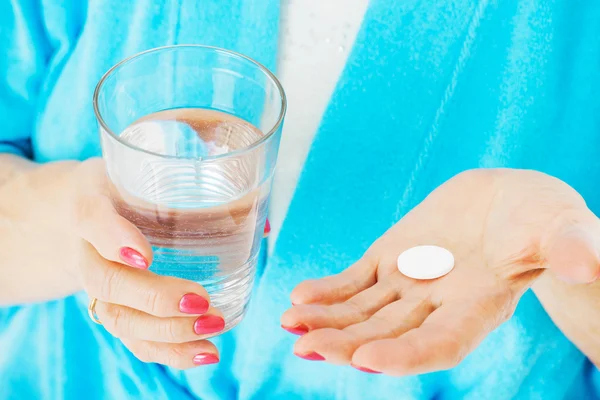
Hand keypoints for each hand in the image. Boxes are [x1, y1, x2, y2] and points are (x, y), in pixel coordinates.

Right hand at [3, 157, 222, 368]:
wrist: (78, 216)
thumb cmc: (127, 190)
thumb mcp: (149, 173)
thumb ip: (198, 191)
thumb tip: (260, 225)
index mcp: (90, 201)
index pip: (91, 217)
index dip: (113, 237)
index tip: (144, 256)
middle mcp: (86, 248)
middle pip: (107, 281)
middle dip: (154, 298)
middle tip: (200, 301)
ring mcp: (95, 284)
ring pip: (118, 318)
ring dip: (166, 332)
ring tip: (212, 329)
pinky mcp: (112, 308)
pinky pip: (131, 338)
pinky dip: (167, 351)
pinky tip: (204, 354)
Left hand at [282, 169, 599, 374]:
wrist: (510, 201)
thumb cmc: (544, 220)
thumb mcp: (564, 230)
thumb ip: (570, 246)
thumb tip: (585, 259)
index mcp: (478, 308)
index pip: (439, 344)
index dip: (405, 355)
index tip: (367, 360)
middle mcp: (437, 305)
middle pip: (387, 335)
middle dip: (347, 343)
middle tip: (308, 347)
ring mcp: (410, 284)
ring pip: (362, 312)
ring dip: (327, 321)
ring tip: (291, 325)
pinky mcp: (391, 259)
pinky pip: (355, 282)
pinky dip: (329, 292)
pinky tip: (299, 300)